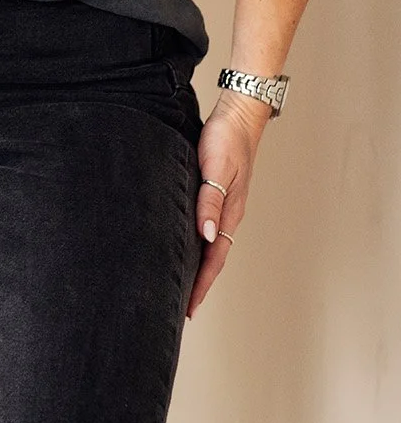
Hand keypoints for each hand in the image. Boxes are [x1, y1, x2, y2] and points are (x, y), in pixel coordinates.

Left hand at [187, 91, 268, 318]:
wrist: (239, 114)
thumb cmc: (226, 139)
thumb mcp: (216, 170)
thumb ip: (210, 203)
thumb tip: (206, 238)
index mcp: (230, 213)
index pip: (214, 258)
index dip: (201, 284)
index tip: (190, 308)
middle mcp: (229, 214)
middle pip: (214, 257)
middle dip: (199, 283)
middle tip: (183, 307)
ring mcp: (226, 204)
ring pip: (211, 244)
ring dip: (199, 265)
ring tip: (183, 284)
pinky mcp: (219, 192)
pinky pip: (209, 226)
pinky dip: (199, 243)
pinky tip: (189, 244)